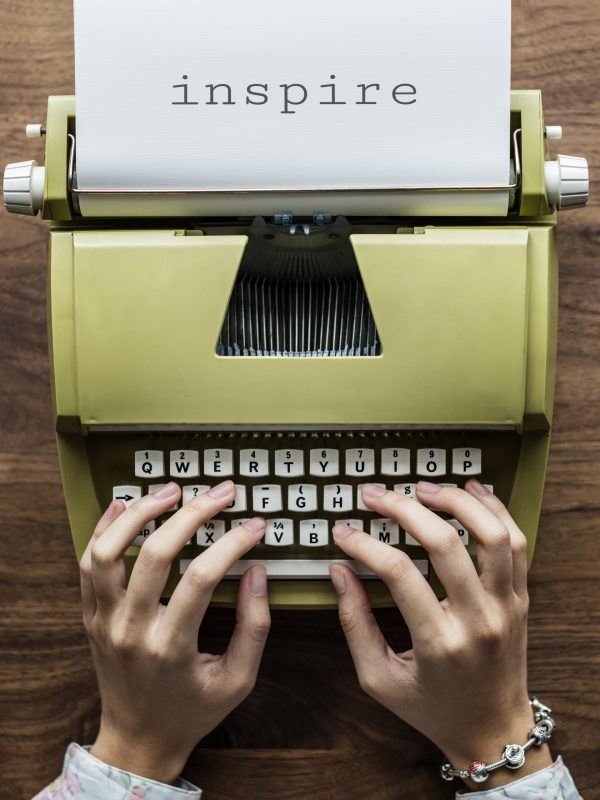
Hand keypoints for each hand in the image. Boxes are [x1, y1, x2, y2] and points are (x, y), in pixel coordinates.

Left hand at [79, 479, 268, 784]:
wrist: (138, 740)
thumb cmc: (191, 710)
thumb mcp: (238, 681)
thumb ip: (254, 627)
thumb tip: (257, 573)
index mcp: (171, 648)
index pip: (202, 578)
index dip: (233, 543)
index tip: (254, 526)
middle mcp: (132, 630)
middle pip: (156, 554)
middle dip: (194, 514)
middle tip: (221, 493)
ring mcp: (105, 621)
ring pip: (109, 552)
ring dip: (140, 513)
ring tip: (171, 490)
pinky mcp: (92, 616)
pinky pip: (88, 564)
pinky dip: (104, 529)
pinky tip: (125, 505)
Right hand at [330, 480, 551, 788]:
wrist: (493, 732)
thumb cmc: (433, 709)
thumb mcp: (379, 679)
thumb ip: (355, 623)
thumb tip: (339, 571)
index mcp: (439, 644)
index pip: (398, 573)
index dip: (365, 544)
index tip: (344, 532)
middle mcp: (478, 621)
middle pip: (444, 543)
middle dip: (403, 509)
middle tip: (375, 495)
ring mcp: (506, 607)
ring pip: (491, 535)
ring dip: (456, 501)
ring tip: (423, 488)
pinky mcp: (520, 599)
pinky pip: (517, 543)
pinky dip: (496, 511)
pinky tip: (471, 491)